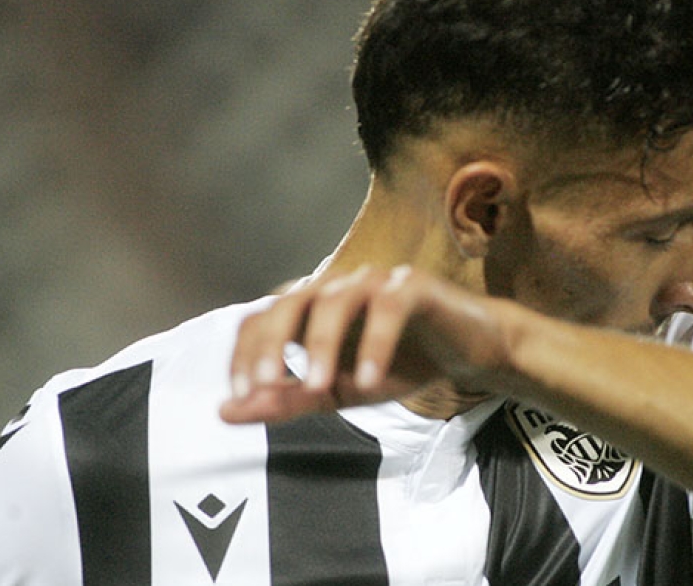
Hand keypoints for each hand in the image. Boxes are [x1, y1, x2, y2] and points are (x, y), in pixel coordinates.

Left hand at [220, 265, 515, 423]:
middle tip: (265, 385)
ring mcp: (374, 281)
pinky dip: (374, 344)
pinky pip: (386, 307)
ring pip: (334, 301)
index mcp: (309, 309)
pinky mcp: (413, 285)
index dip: (244, 355)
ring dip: (321, 345)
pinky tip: (370, 381)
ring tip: (320, 387)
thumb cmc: (399, 366)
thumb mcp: (336, 393)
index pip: (260, 320)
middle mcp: (335, 286)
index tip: (242, 396)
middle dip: (271, 343)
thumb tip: (225, 412)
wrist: (468, 356)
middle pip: (288, 302)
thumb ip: (284, 400)